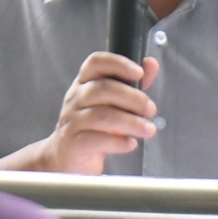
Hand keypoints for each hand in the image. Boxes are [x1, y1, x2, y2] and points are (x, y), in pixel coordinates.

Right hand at [36, 53, 157, 171]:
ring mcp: (72, 121)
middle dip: (133, 98)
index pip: (96, 63)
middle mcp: (75, 99)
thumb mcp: (110, 102)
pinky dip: (118, 143)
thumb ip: (131, 84)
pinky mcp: (74, 143)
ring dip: (131, 122)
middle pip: (103, 89)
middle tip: (150, 109)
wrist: (66, 155)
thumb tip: (151, 64)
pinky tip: (130, 144)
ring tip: (148, 129)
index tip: (139, 73)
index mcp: (84, 84)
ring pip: (102, 116)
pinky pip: (97, 140)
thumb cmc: (92, 126)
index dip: (118, 64)